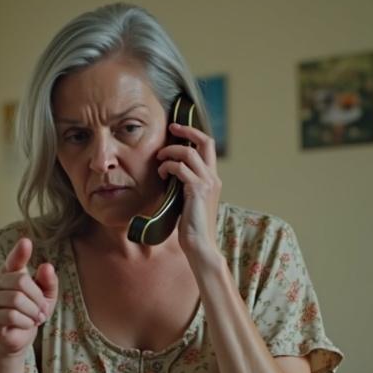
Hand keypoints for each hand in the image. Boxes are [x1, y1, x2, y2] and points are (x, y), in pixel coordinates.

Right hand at [0, 237, 58, 358]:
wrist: (21, 338)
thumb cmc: (32, 312)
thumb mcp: (47, 296)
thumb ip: (48, 281)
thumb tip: (46, 266)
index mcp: (8, 273)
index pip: (13, 260)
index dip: (20, 252)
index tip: (26, 242)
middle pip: (21, 281)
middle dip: (37, 297)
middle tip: (43, 310)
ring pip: (16, 300)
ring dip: (33, 311)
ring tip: (36, 318)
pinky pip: (12, 316)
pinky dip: (26, 322)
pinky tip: (27, 324)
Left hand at [156, 122, 221, 265]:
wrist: (200, 245)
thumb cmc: (192, 227)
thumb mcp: (188, 200)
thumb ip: (184, 185)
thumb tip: (169, 173)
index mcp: (212, 178)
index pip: (208, 147)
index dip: (193, 134)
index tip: (177, 129)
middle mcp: (213, 177)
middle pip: (206, 142)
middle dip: (187, 131)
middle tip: (171, 128)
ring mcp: (207, 183)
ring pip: (189, 153)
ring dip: (171, 152)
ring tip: (159, 160)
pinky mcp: (197, 190)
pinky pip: (180, 169)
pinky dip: (168, 167)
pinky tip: (162, 174)